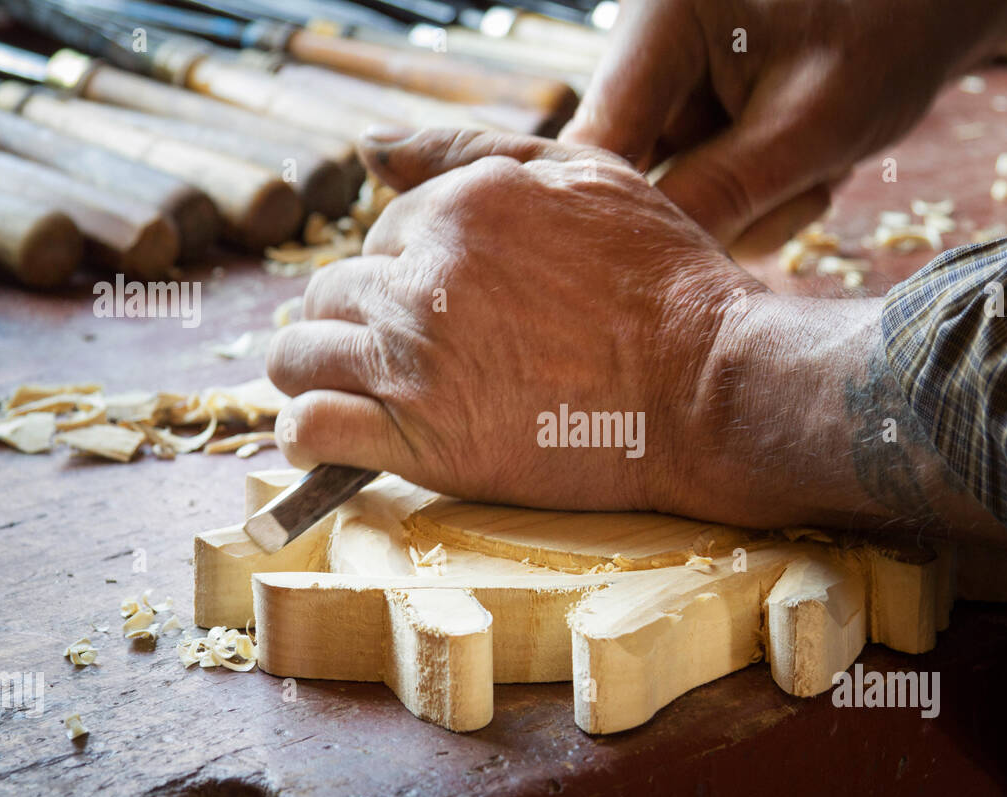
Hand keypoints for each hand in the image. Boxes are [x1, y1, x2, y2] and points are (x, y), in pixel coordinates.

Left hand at [268, 129, 762, 516]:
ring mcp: (416, 361)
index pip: (379, 235)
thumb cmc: (664, 286)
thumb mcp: (587, 176)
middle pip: (332, 293)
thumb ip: (468, 151)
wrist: (707, 389)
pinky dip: (310, 434)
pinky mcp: (421, 440)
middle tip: (409, 352)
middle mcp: (423, 279)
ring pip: (299, 356)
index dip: (406, 272)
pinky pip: (312, 429)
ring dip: (319, 371)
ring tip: (361, 390)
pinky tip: (335, 436)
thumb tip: (370, 147)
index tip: (445, 309)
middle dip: (359, 319)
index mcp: (458, 209)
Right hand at [560, 0, 1006, 249]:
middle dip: (707, 210)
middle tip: (792, 195)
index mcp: (660, 22)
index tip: (650, 279)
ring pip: (672, 196)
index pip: (595, 142)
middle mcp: (648, 54)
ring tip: (815, 170)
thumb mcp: (813, 123)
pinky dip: (757, 199)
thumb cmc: (888, 36)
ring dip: (745, 209)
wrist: (931, 11)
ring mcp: (671, 93)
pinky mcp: (697, 125)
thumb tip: (645, 266)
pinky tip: (806, 168)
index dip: (613, 217)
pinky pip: (703, 194)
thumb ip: (723, 191)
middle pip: (630, 176)